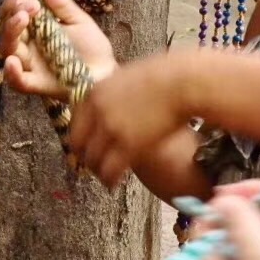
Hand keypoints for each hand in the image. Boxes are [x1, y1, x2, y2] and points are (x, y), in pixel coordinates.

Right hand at [0, 0, 116, 98]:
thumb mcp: (79, 21)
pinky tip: (12, 62)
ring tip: (21, 22)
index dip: (16, 3)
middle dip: (12, 15)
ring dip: (10, 34)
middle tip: (27, 10)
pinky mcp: (35, 84)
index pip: (14, 12)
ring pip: (7, 50)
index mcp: (35, 27)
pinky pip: (17, 81)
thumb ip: (62, 4)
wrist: (106, 74)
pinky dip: (11, 72)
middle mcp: (27, 44)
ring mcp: (29, 65)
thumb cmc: (91, 47)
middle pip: (7, 29)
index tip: (31, 1)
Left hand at [68, 52, 189, 187]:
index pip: (75, 122)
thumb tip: (111, 103)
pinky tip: (114, 184)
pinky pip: (110, 170)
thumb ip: (113, 93)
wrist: (183, 83)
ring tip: (105, 178)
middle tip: (93, 166)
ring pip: (93, 160)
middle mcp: (98, 111)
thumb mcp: (128, 78)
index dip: (80, 139)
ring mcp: (112, 129)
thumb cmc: (165, 76)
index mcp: (95, 92)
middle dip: (85, 157)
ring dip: (98, 172)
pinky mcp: (129, 146)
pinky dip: (110, 180)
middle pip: (79, 143)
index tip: (85, 148)